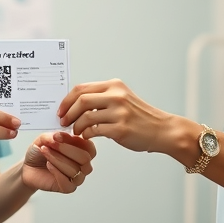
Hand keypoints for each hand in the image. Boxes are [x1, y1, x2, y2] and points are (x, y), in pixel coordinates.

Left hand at [22, 132, 95, 192]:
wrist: (28, 167)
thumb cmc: (40, 153)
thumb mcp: (44, 139)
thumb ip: (53, 136)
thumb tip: (59, 136)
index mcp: (82, 150)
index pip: (89, 147)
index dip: (75, 140)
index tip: (59, 136)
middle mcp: (82, 164)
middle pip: (85, 158)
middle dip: (66, 149)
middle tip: (52, 144)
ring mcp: (77, 177)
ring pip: (75, 170)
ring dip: (57, 159)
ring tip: (45, 152)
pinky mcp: (68, 188)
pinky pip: (67, 183)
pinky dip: (56, 172)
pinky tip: (49, 165)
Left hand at [57, 79, 171, 152]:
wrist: (162, 129)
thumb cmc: (140, 116)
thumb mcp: (122, 99)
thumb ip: (102, 97)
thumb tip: (76, 103)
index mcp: (115, 86)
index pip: (81, 88)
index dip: (67, 100)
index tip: (61, 109)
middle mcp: (117, 96)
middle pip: (81, 100)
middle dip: (67, 112)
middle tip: (63, 121)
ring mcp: (119, 112)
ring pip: (86, 117)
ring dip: (76, 126)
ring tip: (76, 131)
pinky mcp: (121, 129)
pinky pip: (94, 131)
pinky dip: (86, 134)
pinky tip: (86, 136)